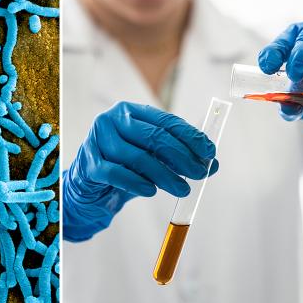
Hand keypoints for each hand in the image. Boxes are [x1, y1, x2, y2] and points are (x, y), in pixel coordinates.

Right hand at [62, 102, 217, 241]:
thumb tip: (212, 164)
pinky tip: (151, 191)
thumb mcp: (153, 159)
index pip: (166, 121)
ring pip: (137, 156)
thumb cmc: (124, 168)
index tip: (209, 153)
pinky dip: (136, 183)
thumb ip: (179, 158)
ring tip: (183, 189)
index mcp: (131, 111)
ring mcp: (97, 141)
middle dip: (182, 157)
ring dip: (164, 175)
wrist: (90, 188)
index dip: (190, 137)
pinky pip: (116, 173)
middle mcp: (112, 120)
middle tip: (200, 174)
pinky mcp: (89, 164)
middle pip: (154, 137)